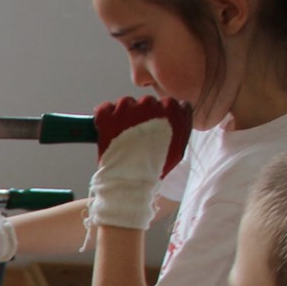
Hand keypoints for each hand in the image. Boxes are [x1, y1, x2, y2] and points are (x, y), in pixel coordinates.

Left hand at [88, 97, 191, 230]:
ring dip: (124, 115)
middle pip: (148, 102)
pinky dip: (104, 115)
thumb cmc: (155, 169)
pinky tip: (106, 127)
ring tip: (121, 135)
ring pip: (126, 103)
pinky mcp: (108, 116)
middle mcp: (152, 105)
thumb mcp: (179, 150)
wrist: (131, 182)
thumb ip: (182, 127)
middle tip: (137, 134)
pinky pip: (104, 108)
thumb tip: (180, 114)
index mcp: (173, 112)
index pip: (170, 103)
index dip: (163, 115)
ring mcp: (129, 109)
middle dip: (142, 115)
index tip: (156, 127)